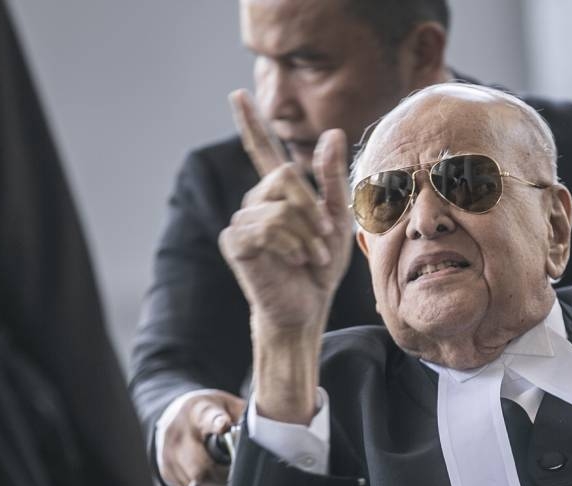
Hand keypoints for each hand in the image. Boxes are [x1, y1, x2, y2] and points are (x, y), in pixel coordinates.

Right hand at [159, 390, 246, 485]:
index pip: (207, 419)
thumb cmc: (209, 411)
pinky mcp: (166, 472)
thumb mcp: (226, 405)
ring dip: (217, 485)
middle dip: (225, 476)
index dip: (217, 423)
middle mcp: (178, 434)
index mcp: (198, 412)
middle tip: (236, 471)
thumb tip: (268, 434)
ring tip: (224, 473)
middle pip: (202, 468)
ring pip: (198, 485)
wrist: (173, 416)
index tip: (225, 427)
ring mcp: (168, 456)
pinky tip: (212, 478)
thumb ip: (243, 418)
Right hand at [219, 90, 353, 334]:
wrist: (307, 305)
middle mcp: (256, 201)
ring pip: (280, 206)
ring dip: (306, 234)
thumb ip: (332, 178)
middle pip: (285, 177)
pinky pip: (267, 226)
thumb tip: (330, 132)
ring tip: (310, 257)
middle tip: (324, 239)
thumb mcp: (335, 219)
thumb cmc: (320, 266)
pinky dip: (290, 244)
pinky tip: (295, 261)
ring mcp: (242, 220)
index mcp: (278, 194)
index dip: (251, 123)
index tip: (238, 94)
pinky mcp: (235, 240)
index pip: (262, 151)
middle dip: (313, 209)